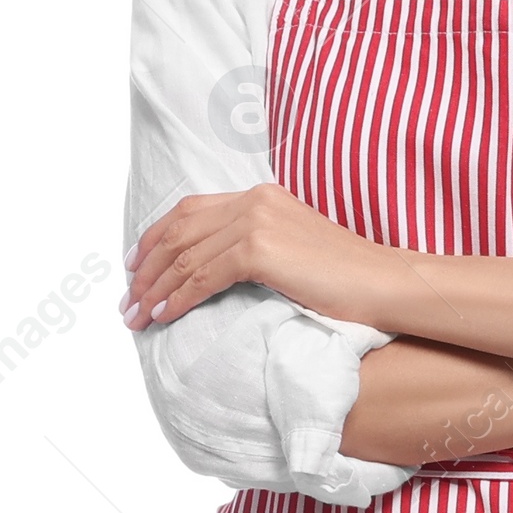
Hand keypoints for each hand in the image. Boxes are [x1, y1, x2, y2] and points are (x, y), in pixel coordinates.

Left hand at [121, 184, 372, 328]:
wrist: (385, 283)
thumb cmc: (349, 281)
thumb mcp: (296, 253)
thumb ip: (259, 248)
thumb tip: (221, 273)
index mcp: (261, 196)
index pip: (190, 211)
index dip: (155, 238)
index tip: (134, 265)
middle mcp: (254, 201)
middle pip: (178, 231)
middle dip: (145, 268)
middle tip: (127, 300)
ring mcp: (256, 221)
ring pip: (184, 256)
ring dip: (154, 288)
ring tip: (136, 316)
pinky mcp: (260, 249)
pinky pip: (202, 276)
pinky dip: (178, 297)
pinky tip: (164, 316)